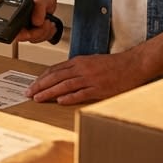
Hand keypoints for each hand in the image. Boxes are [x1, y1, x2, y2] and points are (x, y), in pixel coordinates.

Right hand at [14, 0, 62, 43]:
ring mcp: (28, 25)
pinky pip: (41, 37)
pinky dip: (48, 34)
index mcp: (15, 13)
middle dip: (39, 32)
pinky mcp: (36, 28)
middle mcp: (20, 21)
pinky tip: (51, 26)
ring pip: (34, 39)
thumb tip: (37, 22)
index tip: (34, 30)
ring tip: (49, 23)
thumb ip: (38, 10)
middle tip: (46, 22)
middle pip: (26, 37)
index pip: (15, 31)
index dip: (24, 34)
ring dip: (45, 33)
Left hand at [25, 51, 148, 105]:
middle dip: (39, 85)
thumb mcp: (91, 62)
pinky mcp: (99, 88)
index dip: (41, 78)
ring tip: (38, 98)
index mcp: (79, 62)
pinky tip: (60, 101)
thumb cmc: (114, 64)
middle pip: (55, 77)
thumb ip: (77, 69)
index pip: (55, 70)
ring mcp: (90, 79)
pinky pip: (81, 93)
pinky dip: (69, 97)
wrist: (133, 64)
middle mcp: (82, 69)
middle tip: (29, 93)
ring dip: (49, 92)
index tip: (33, 85)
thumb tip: (62, 77)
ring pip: (64, 85)